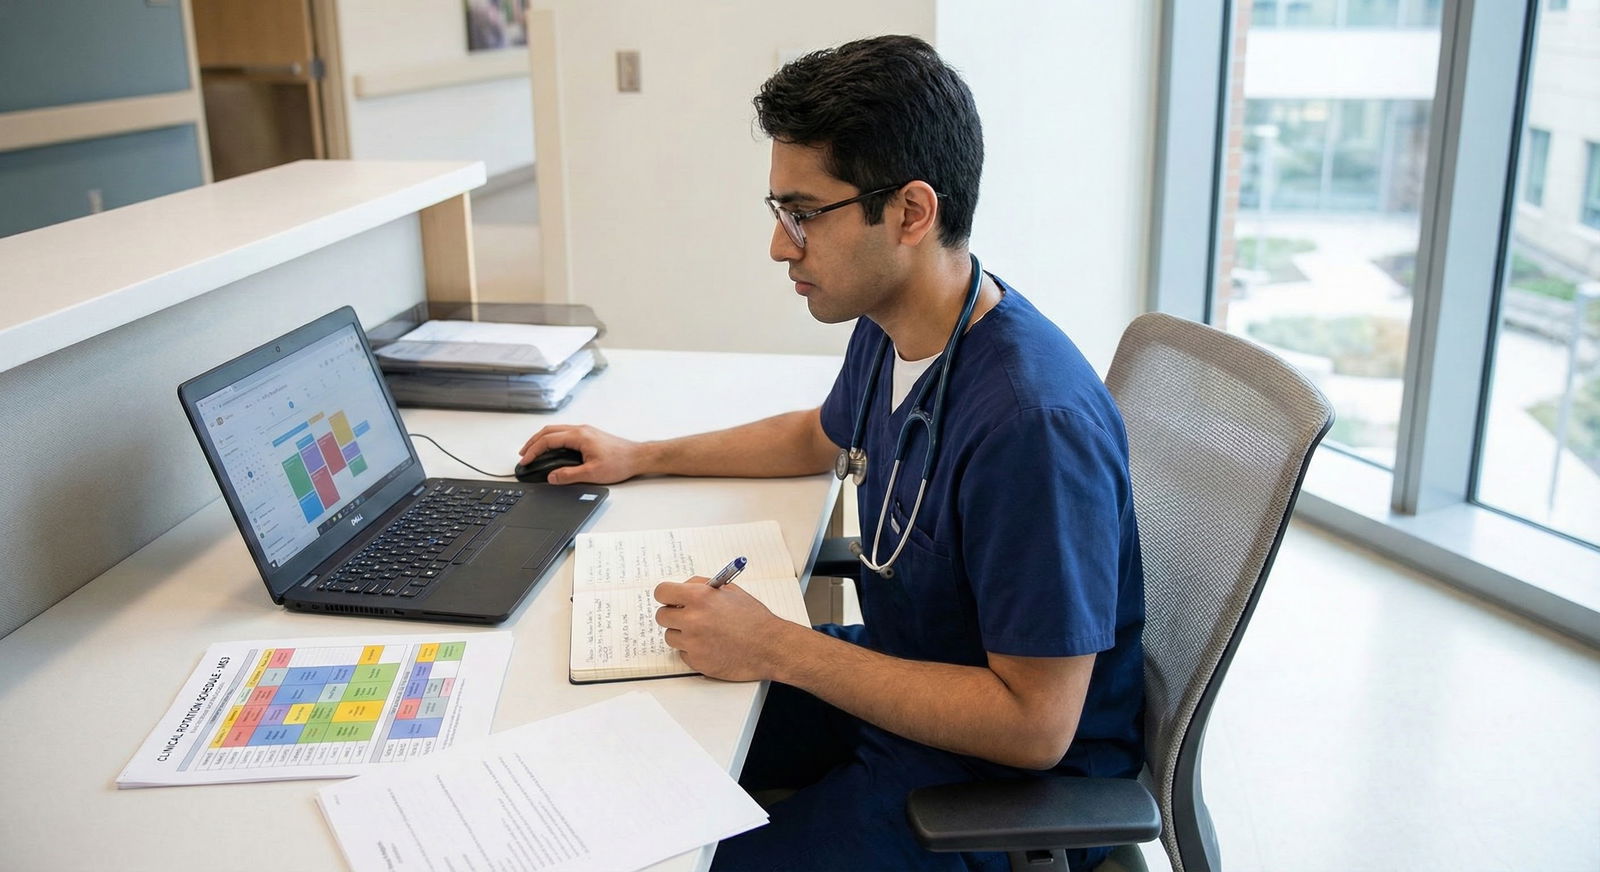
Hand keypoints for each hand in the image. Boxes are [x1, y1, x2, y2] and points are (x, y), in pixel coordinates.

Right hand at [518, 424, 647, 484]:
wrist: (638, 457)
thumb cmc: (620, 462)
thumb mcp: (592, 473)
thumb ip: (569, 475)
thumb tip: (552, 477)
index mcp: (579, 436)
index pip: (548, 440)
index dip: (533, 450)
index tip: (525, 460)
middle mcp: (581, 430)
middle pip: (549, 431)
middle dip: (533, 442)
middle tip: (523, 454)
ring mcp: (585, 431)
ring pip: (556, 430)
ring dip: (542, 439)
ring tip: (533, 451)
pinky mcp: (589, 435)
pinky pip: (564, 433)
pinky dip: (552, 439)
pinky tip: (552, 449)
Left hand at [654, 577, 789, 681]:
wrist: (770, 647)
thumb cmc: (754, 619)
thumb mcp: (730, 591)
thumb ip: (703, 586)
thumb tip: (683, 587)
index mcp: (700, 598)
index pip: (662, 592)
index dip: (666, 595)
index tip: (670, 599)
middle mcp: (692, 619)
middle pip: (662, 616)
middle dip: (673, 615)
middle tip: (687, 616)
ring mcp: (693, 643)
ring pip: (670, 636)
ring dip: (682, 634)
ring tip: (704, 633)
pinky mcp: (696, 662)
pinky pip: (683, 653)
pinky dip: (693, 650)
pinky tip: (711, 646)